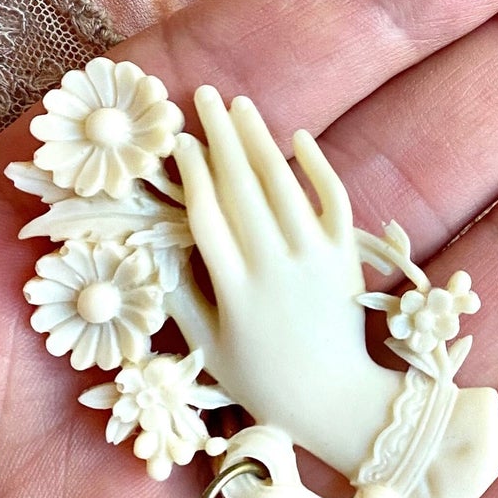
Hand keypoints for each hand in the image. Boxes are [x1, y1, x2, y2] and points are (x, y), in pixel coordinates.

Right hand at [174, 89, 401, 486]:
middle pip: (243, 187)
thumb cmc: (264, 382)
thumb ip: (180, 300)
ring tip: (241, 107)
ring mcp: (315, 257)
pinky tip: (299, 140)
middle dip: (221, 137)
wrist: (337, 400)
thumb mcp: (209, 349)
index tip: (179, 140)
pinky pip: (334, 202)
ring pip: (284, 185)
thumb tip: (152, 253)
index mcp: (235, 289)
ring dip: (261, 141)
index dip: (192, 173)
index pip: (207, 215)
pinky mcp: (346, 256)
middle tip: (204, 97)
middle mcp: (275, 265)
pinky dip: (317, 168)